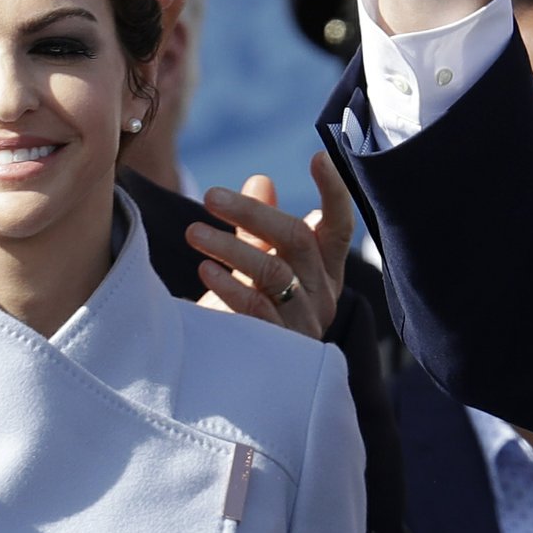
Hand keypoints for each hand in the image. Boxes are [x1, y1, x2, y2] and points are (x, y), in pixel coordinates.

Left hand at [191, 157, 353, 340]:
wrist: (240, 375)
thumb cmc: (250, 310)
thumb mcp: (257, 263)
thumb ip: (260, 227)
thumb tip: (260, 180)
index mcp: (325, 270)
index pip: (338, 227)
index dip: (334, 192)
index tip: (318, 157)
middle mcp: (323, 294)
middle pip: (298, 239)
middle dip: (252, 213)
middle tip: (210, 196)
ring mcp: (305, 322)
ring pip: (273, 270)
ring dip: (230, 246)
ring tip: (193, 232)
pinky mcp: (281, 347)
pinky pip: (256, 307)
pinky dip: (228, 284)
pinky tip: (204, 268)